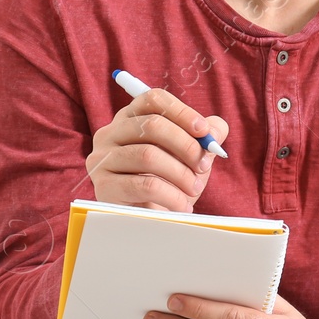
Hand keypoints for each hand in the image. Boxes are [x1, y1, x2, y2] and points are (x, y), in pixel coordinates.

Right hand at [87, 88, 229, 211]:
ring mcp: (102, 159)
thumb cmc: (171, 181)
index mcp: (131, 118)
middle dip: (187, 146)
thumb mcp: (191, 155)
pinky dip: (172, 196)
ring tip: (194, 188)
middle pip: (152, 125)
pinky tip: (182, 205)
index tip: (204, 132)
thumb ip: (206, 135)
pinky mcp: (103, 186)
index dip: (182, 112)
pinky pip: (144, 185)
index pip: (153, 99)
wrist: (151, 218)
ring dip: (181, 174)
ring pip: (148, 155)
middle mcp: (110, 133)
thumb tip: (216, 128)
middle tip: (204, 165)